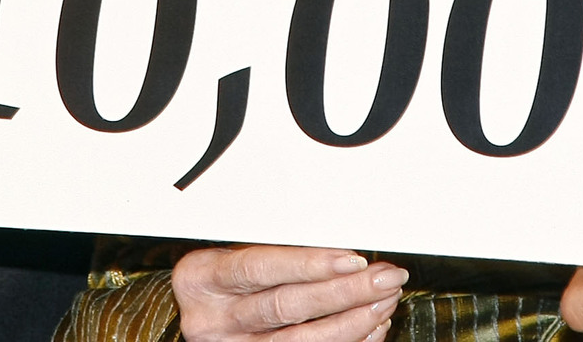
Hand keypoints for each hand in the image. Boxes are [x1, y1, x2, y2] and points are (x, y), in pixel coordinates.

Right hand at [172, 246, 407, 341]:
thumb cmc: (220, 277)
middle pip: (285, 306)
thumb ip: (272, 252)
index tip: (352, 259)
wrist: (200, 313)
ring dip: (350, 321)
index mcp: (202, 279)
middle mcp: (213, 319)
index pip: (260, 269)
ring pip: (299, 340)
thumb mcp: (230, 254)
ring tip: (382, 302)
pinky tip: (368, 328)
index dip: (309, 264)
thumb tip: (340, 250)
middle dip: (342, 292)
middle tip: (382, 278)